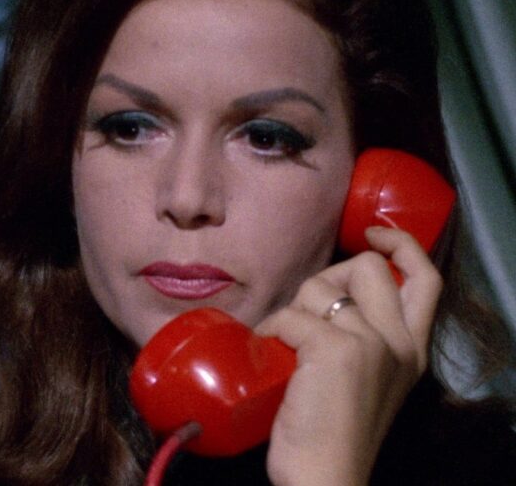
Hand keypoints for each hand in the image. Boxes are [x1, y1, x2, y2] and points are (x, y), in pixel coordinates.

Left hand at [255, 227, 442, 485]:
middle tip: (310, 313)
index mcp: (411, 348)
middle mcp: (399, 341)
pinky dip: (273, 329)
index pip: (426, 278)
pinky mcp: (336, 350)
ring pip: (321, 287)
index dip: (401, 245)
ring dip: (295, 308)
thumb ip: (364, 333)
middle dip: (329, 277)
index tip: (374, 235)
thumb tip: (328, 293)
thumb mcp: (367, 375)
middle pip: (368, 266)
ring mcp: (370, 344)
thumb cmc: (337, 427)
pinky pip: (291, 315)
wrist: (326, 479)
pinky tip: (270, 351)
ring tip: (289, 344)